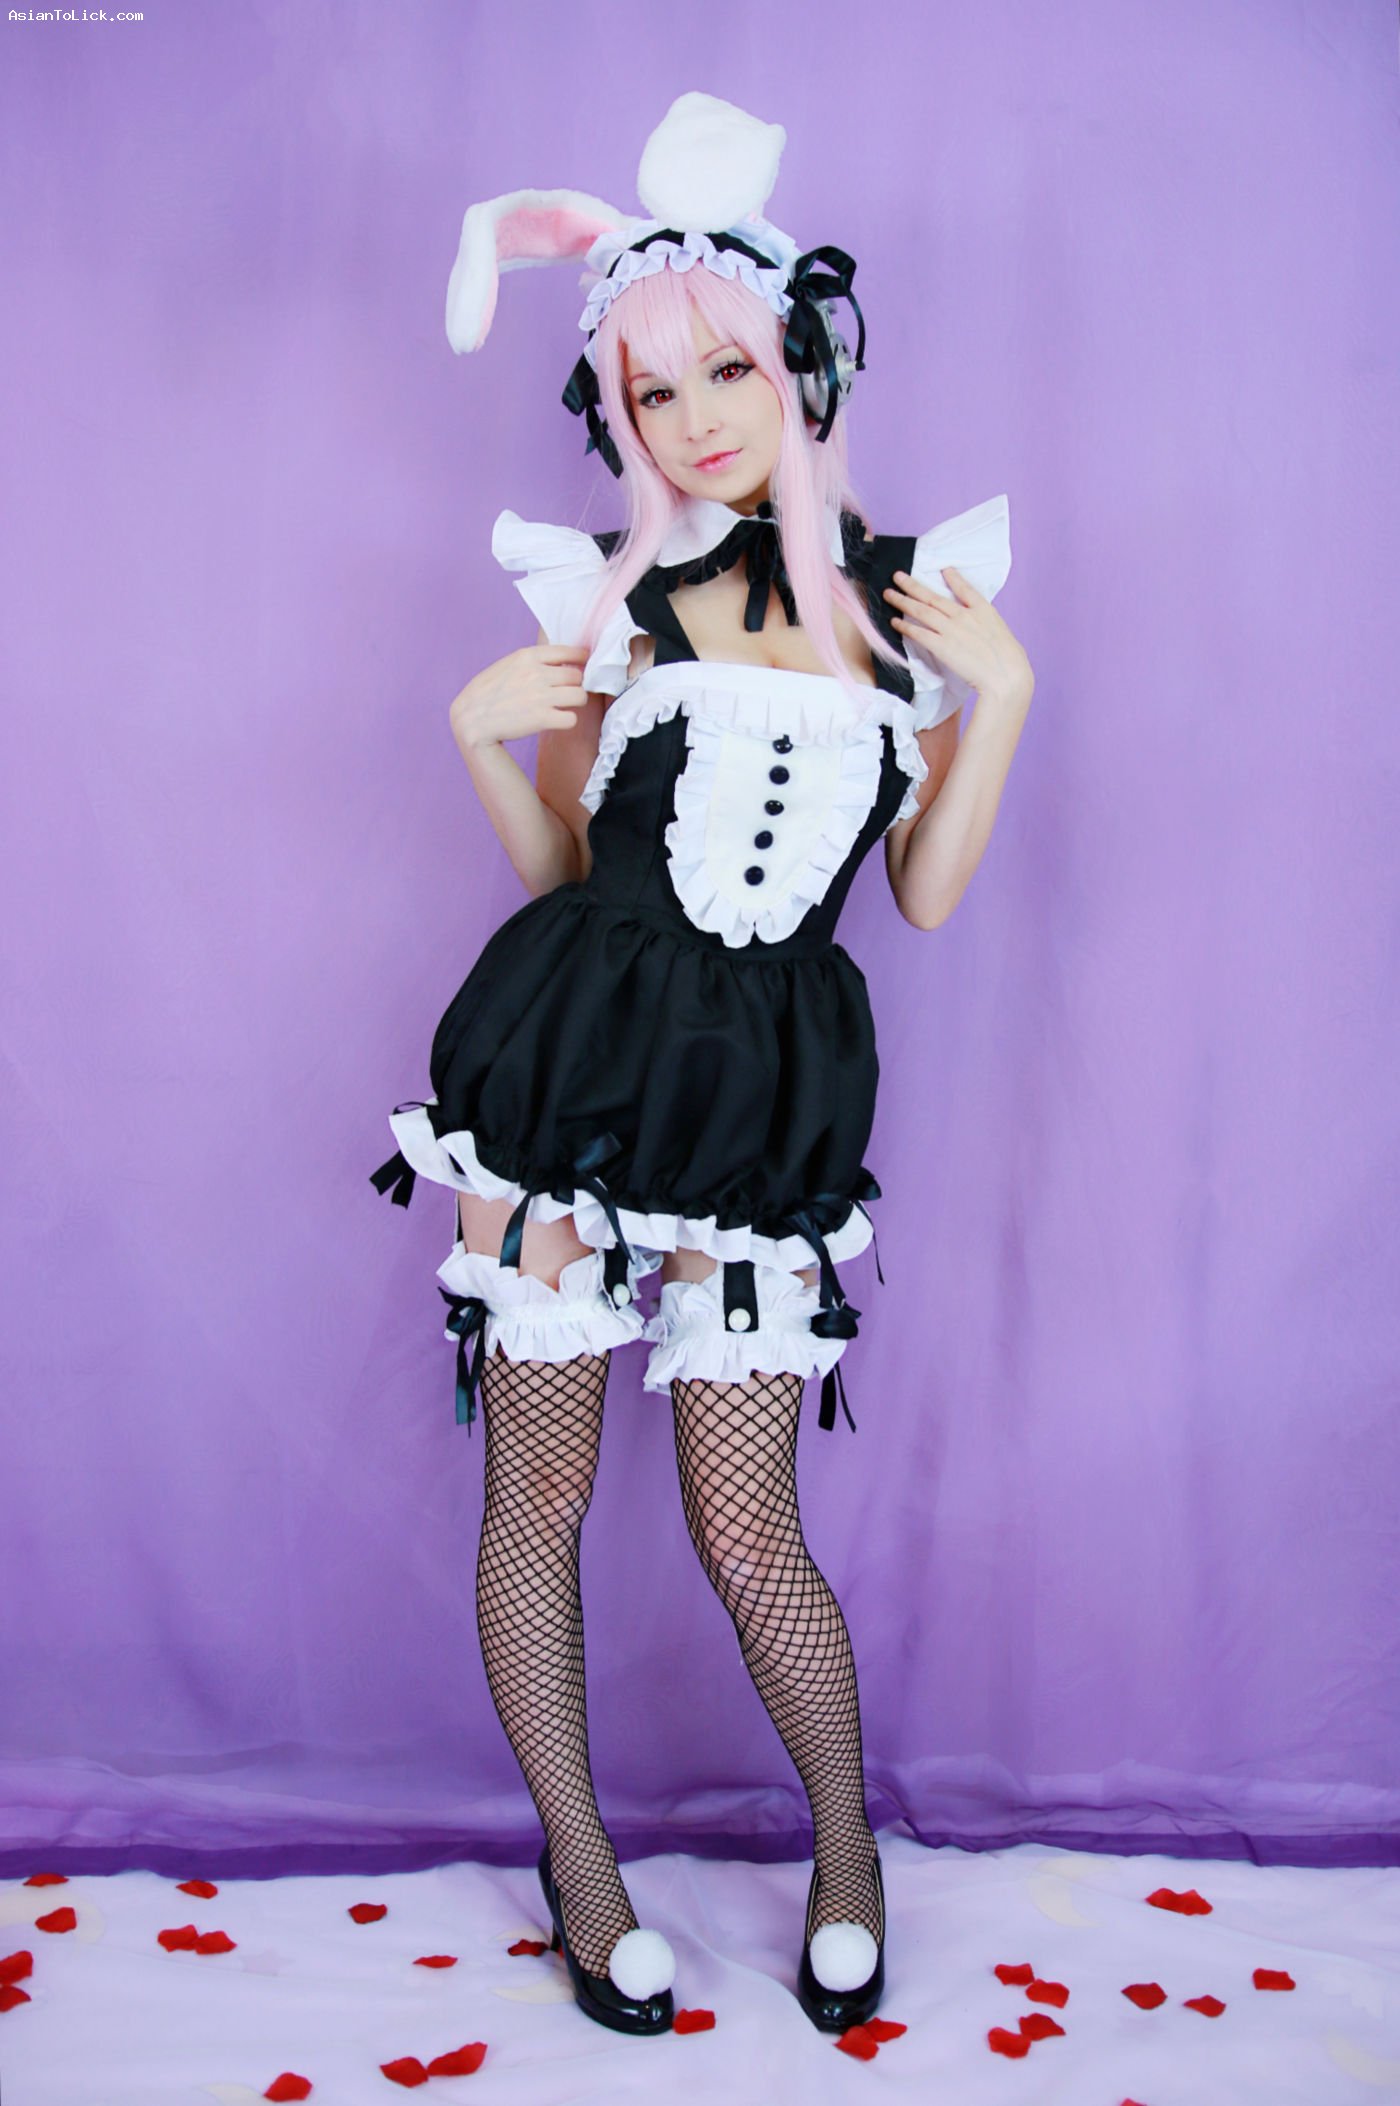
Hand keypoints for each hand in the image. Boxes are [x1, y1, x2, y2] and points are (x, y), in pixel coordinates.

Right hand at [449, 642, 591, 755]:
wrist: (471, 719)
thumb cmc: (487, 692)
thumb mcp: (507, 664)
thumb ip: (532, 661)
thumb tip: (560, 661)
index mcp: (528, 656)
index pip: (569, 651)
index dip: (581, 659)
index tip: (584, 664)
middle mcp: (537, 673)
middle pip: (578, 676)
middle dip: (575, 684)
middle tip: (567, 692)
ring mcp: (541, 696)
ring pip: (580, 695)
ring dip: (576, 702)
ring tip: (565, 706)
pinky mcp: (542, 719)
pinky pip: (572, 718)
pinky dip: (567, 721)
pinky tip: (558, 720)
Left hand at [883, 566, 1032, 709]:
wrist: (1006, 675)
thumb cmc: (1010, 661)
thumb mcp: (1002, 633)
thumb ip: (987, 626)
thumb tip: (982, 627)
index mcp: (983, 610)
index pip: (965, 589)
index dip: (954, 578)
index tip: (944, 569)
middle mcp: (964, 615)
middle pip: (933, 597)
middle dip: (913, 585)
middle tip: (897, 575)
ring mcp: (952, 630)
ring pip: (922, 611)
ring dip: (903, 601)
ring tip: (888, 594)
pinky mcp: (942, 647)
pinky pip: (919, 633)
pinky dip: (905, 626)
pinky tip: (895, 622)